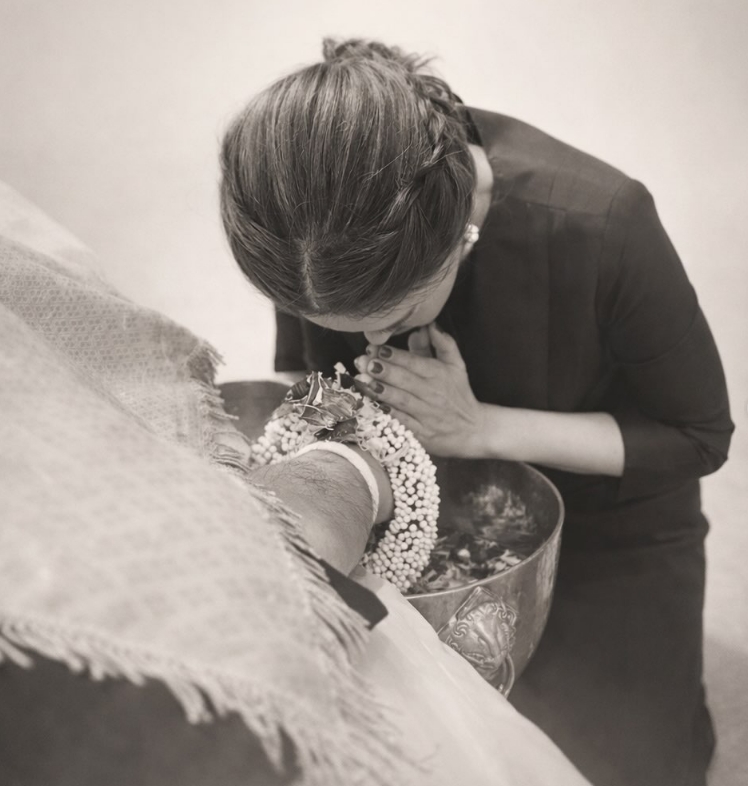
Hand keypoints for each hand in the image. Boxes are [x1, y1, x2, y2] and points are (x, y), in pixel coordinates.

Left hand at [354, 324, 486, 457]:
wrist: (474, 430)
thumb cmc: (459, 393)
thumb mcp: (456, 365)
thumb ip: (443, 343)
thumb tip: (429, 324)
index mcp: (439, 374)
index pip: (414, 362)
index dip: (394, 355)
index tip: (375, 348)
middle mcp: (433, 393)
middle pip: (405, 380)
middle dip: (382, 370)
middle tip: (363, 362)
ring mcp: (427, 415)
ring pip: (400, 400)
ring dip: (380, 391)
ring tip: (362, 381)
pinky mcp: (422, 433)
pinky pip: (402, 422)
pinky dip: (387, 414)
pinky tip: (372, 405)